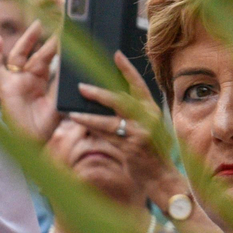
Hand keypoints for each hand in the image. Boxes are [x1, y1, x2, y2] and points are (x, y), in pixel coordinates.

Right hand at [0, 21, 59, 141]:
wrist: (33, 141)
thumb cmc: (45, 125)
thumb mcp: (58, 100)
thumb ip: (60, 82)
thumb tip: (69, 63)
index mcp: (40, 80)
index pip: (49, 58)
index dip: (57, 45)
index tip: (68, 32)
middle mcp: (27, 77)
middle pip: (37, 53)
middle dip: (47, 40)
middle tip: (59, 24)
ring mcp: (15, 80)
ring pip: (20, 55)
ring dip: (27, 40)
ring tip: (37, 25)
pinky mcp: (5, 86)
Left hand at [70, 52, 180, 207]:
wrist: (160, 177)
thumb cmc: (150, 150)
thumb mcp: (145, 127)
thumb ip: (131, 113)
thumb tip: (105, 98)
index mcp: (152, 110)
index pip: (139, 85)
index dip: (127, 69)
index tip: (116, 55)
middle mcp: (148, 119)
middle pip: (120, 100)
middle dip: (99, 93)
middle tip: (81, 87)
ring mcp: (140, 133)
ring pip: (109, 119)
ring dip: (88, 114)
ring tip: (73, 109)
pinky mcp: (131, 147)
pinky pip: (106, 135)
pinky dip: (90, 127)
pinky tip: (78, 120)